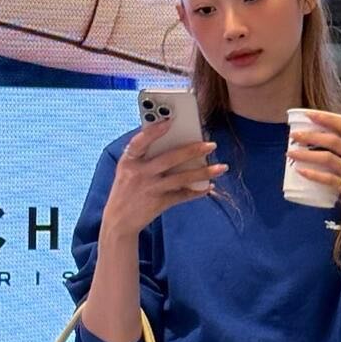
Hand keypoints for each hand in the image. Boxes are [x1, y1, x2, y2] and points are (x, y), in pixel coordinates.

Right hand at [104, 123, 227, 236]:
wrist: (119, 221)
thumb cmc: (126, 188)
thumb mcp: (127, 168)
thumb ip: (144, 155)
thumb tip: (174, 140)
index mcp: (129, 160)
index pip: (140, 141)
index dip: (154, 130)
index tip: (170, 120)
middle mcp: (139, 173)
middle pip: (169, 159)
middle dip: (192, 150)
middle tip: (211, 144)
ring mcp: (150, 189)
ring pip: (181, 178)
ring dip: (203, 172)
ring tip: (222, 167)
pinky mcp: (159, 203)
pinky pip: (182, 196)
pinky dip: (197, 192)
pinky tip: (209, 187)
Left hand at [288, 110, 340, 232]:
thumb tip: (322, 139)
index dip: (327, 119)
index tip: (309, 114)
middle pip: (334, 140)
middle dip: (311, 136)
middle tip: (294, 135)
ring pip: (328, 158)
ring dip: (307, 154)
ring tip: (291, 153)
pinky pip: (329, 179)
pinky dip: (313, 174)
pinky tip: (301, 171)